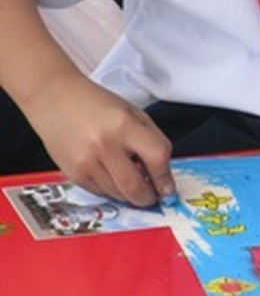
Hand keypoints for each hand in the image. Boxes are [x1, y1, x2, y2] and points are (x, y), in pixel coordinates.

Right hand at [25, 70, 174, 205]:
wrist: (55, 98)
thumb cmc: (95, 104)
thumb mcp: (133, 113)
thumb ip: (152, 140)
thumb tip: (163, 174)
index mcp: (124, 125)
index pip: (157, 157)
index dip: (165, 178)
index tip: (168, 187)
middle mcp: (104, 144)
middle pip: (136, 187)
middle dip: (148, 197)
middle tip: (153, 196)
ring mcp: (86, 161)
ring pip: (118, 194)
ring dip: (129, 194)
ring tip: (131, 180)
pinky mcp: (73, 173)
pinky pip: (100, 192)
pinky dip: (111, 190)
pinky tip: (111, 175)